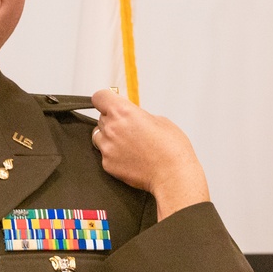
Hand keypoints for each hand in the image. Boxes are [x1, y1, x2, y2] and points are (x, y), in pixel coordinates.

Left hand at [92, 89, 208, 220]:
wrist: (172, 175)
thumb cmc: (171, 148)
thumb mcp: (159, 120)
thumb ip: (139, 115)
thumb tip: (132, 116)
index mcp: (123, 112)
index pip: (100, 97)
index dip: (106, 99)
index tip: (110, 102)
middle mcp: (111, 128)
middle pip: (102, 117)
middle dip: (113, 120)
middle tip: (130, 128)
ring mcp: (107, 147)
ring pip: (100, 136)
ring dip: (110, 137)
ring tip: (129, 144)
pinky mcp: (107, 164)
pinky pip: (105, 154)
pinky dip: (114, 154)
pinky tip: (131, 157)